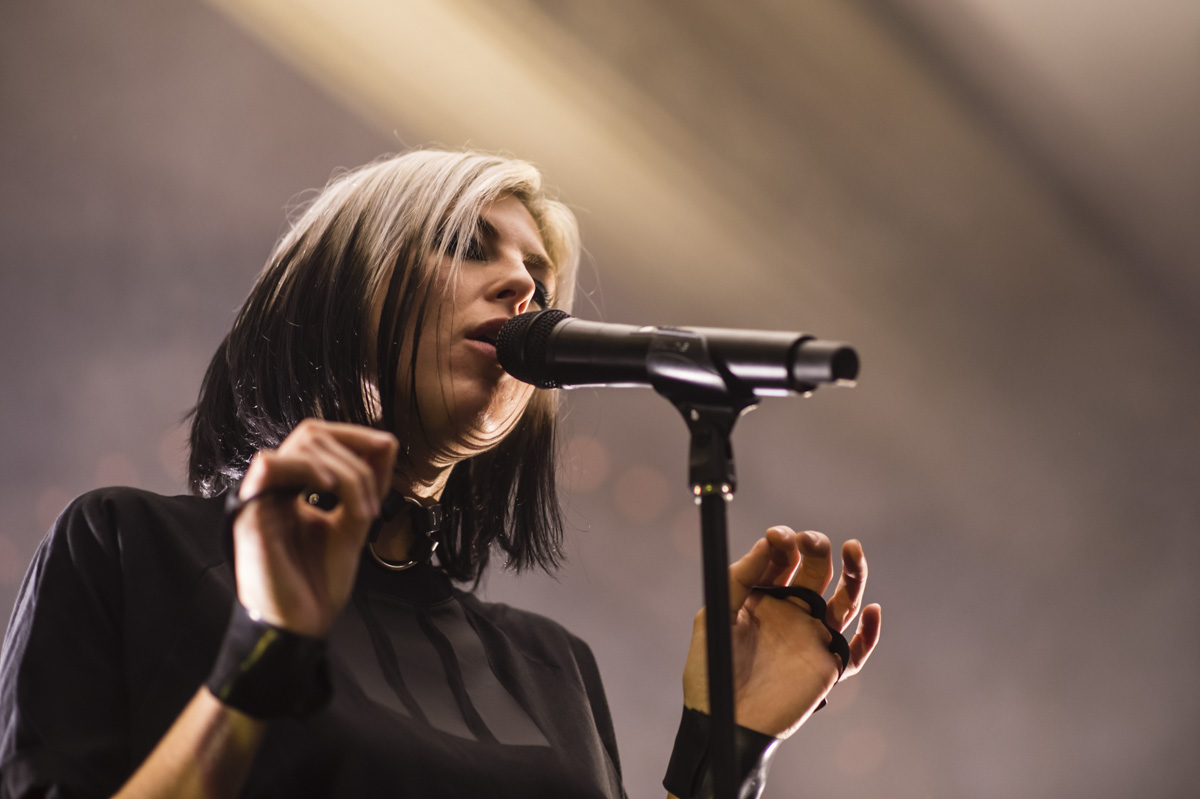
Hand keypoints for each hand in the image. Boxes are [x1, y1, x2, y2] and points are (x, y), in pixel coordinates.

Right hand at [232, 419, 397, 636]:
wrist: (300, 626)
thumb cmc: (317, 584)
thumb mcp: (353, 525)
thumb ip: (364, 487)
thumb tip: (386, 443)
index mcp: (293, 488)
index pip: (319, 438)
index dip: (355, 435)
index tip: (387, 446)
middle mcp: (274, 488)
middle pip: (311, 433)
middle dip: (354, 450)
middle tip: (373, 494)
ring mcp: (261, 498)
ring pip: (301, 447)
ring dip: (344, 470)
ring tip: (362, 509)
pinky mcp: (251, 514)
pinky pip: (273, 469)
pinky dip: (309, 470)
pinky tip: (331, 490)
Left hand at [681, 526, 881, 737]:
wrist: (722, 720)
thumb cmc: (711, 671)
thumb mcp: (715, 616)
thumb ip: (739, 578)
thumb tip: (767, 541)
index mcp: (764, 598)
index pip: (784, 560)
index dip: (785, 543)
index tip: (779, 535)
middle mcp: (792, 613)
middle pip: (817, 573)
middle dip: (817, 550)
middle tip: (812, 540)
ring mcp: (812, 639)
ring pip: (844, 601)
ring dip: (853, 574)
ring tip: (853, 549)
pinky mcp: (827, 667)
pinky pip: (858, 650)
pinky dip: (871, 632)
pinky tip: (872, 609)